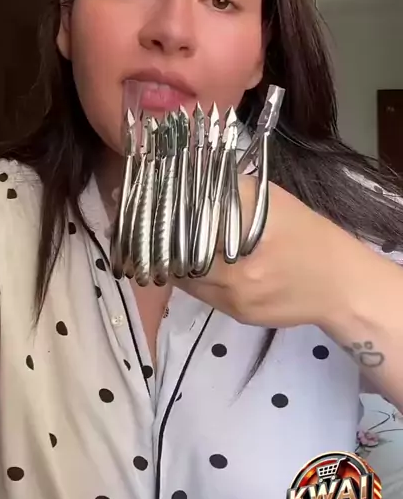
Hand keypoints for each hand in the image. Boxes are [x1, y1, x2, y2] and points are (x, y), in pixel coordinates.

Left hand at [175, 177, 368, 330]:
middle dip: (167, 243)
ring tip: (172, 246)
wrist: (339, 285)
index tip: (158, 208)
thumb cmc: (305, 233)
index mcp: (245, 231)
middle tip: (159, 228)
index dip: (168, 217)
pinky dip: (193, 278)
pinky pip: (201, 294)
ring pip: (184, 278)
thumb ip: (228, 192)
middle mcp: (236, 268)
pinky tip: (196, 265)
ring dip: (175, 263)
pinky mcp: (237, 314)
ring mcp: (235, 296)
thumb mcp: (270, 200)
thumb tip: (187, 184)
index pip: (187, 223)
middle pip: (179, 255)